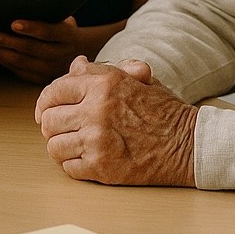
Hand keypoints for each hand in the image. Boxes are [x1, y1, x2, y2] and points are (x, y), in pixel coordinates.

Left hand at [0, 16, 91, 83]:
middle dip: (4, 41)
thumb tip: (19, 6)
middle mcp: (60, 56)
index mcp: (68, 37)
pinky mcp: (40, 79)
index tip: (13, 23)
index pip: (49, 33)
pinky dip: (1, 61)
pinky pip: (18, 71)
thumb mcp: (65, 19)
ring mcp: (50, 70)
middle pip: (29, 49)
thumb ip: (47, 15)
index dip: (31, 28)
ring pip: (20, 62)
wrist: (84, 52)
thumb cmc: (66, 30)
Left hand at [34, 56, 196, 185]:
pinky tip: (91, 159)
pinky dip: (75, 166)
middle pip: (49, 121)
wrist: (189, 144)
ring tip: (79, 145)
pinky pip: (68, 169)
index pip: (54, 91)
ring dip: (63, 148)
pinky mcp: (102, 167)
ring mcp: (97, 140)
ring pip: (54, 147)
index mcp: (103, 83)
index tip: (45, 112)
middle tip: (64, 130)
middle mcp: (96, 109)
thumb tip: (76, 65)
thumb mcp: (136, 79)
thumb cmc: (163, 111)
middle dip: (53, 127)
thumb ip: (101, 71)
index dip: (45, 103)